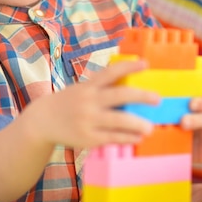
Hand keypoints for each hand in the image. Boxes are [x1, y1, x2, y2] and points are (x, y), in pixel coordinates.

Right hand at [33, 59, 160, 147]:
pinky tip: (138, 137)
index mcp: (89, 86)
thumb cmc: (69, 103)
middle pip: (119, 95)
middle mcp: (89, 101)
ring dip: (137, 123)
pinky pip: (112, 137)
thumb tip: (132, 87)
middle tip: (158, 99)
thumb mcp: (82, 89)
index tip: (145, 63)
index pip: (111, 72)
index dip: (129, 66)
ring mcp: (88, 120)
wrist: (43, 121)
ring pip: (118, 120)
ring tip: (150, 128)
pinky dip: (127, 138)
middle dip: (141, 96)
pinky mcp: (88, 138)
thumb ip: (102, 87)